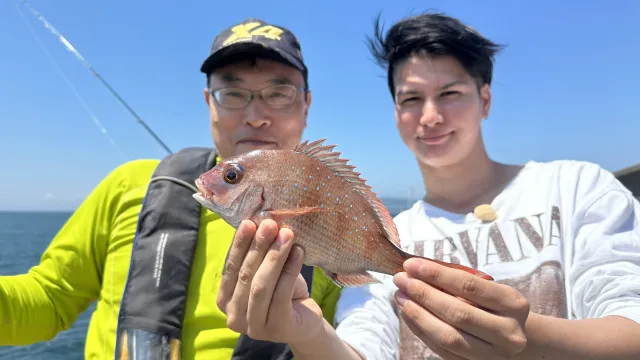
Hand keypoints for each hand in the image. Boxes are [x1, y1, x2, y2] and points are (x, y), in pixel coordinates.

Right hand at [216, 219, 323, 344]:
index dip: (239, 244)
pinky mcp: (277, 328)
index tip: (249, 222)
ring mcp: (254, 327)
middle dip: (258, 246)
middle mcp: (234, 317)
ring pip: (261, 285)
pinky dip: (290, 270)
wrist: (305, 321)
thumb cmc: (282, 293)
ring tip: (286, 234)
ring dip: (274, 256)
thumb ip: (258, 255)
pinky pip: (281, 294)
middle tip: (270, 224)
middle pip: (245, 275)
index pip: (229, 268)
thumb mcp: (266, 272)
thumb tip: (261, 221)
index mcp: (225, 300)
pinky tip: (299, 252)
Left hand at [393, 258, 528, 358]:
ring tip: (400, 296)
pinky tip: (408, 314)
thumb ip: (458, 281)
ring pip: (448, 336)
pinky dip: (420, 330)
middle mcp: (508, 332)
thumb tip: (417, 270)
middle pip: (458, 313)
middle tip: (401, 279)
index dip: (437, 274)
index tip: (412, 264)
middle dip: (424, 293)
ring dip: (418, 314)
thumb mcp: (489, 288)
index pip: (470, 286)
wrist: (516, 337)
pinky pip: (442, 349)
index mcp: (513, 304)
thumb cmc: (495, 305)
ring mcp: (492, 354)